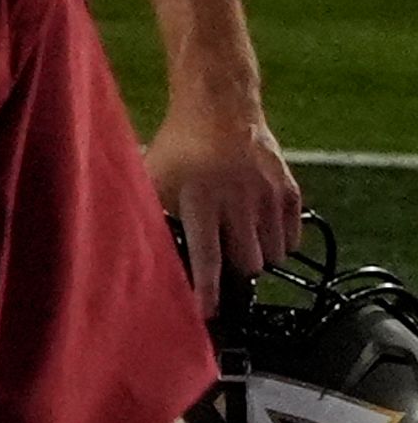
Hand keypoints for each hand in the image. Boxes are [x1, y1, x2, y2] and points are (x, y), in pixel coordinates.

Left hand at [150, 94, 304, 308]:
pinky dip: (279, 241)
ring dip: (256, 256)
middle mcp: (237, 199)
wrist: (220, 108)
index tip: (206, 314)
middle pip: (247, 263)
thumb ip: (147, 213)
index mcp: (198, 197)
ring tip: (238, 239)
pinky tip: (259, 228)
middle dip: (234, 269)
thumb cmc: (179, 145)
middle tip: (222, 258)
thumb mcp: (153, 176)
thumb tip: (129, 250)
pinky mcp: (289, 190)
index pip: (206, 256)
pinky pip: (292, 238)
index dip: (206, 290)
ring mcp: (267, 195)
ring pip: (273, 255)